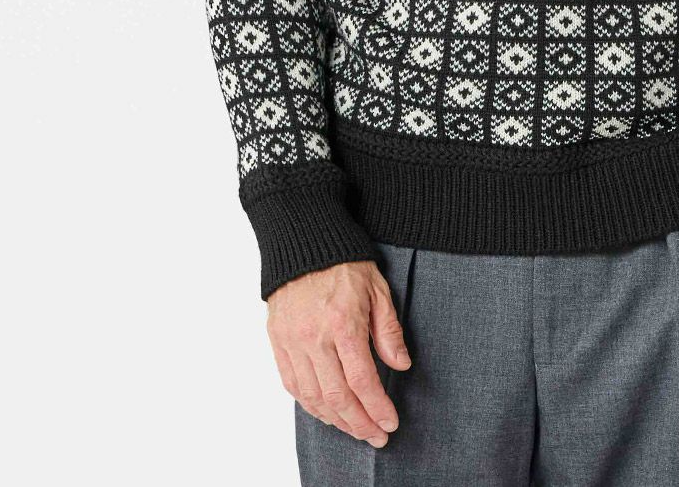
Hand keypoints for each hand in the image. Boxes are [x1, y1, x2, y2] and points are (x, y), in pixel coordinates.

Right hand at [266, 259, 411, 447]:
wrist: (302, 241)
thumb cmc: (343, 262)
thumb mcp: (377, 288)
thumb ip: (388, 329)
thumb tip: (401, 365)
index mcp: (343, 324)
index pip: (362, 381)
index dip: (377, 408)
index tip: (390, 422)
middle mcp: (314, 339)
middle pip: (338, 397)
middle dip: (360, 423)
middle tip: (376, 436)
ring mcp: (292, 342)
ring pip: (313, 397)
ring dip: (336, 420)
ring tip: (355, 428)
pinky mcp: (277, 342)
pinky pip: (292, 385)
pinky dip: (310, 404)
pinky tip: (326, 411)